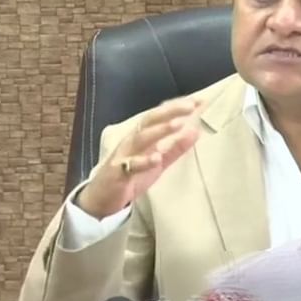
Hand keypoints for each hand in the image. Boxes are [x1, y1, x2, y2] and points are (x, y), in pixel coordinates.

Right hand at [77, 97, 204, 218]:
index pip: (160, 116)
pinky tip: (157, 158)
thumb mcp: (158, 160)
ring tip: (178, 124)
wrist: (101, 199)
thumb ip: (176, 147)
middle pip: (150, 120)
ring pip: (141, 138)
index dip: (177, 107)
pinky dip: (144, 161)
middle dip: (170, 111)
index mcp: (142, 136)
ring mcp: (124, 156)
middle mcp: (132, 141)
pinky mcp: (118, 173)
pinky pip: (130, 166)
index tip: (198, 101)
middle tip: (190, 106)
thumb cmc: (131, 176)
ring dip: (160, 130)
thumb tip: (196, 131)